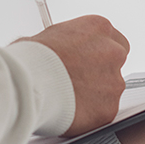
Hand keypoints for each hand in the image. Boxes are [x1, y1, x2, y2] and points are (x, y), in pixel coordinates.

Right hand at [21, 15, 129, 136]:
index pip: (114, 40)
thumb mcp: (49, 35)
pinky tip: (71, 111)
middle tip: (79, 81)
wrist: (28, 83)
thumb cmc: (31, 58)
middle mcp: (113, 52)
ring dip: (95, 95)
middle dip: (100, 73)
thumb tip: (59, 48)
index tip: (88, 62)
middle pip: (115, 64)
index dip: (99, 54)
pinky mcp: (109, 108)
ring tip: (69, 98)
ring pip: (110, 90)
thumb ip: (66, 41)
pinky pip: (103, 112)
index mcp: (99, 28)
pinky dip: (89, 115)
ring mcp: (114, 81)